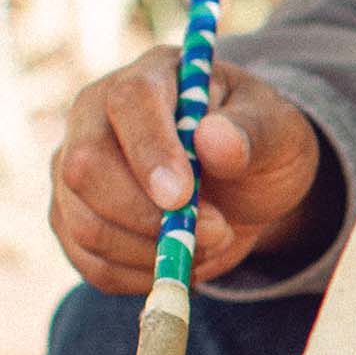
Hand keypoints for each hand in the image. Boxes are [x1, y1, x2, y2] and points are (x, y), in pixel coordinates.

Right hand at [50, 46, 326, 293]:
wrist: (244, 189)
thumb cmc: (259, 148)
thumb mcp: (280, 134)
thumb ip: (253, 134)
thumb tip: (214, 139)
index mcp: (151, 76)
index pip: (129, 102)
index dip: (150, 151)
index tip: (182, 197)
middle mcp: (96, 116)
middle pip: (85, 168)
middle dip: (149, 217)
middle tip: (217, 232)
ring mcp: (75, 169)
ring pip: (86, 225)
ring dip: (152, 253)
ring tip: (208, 244)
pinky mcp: (74, 219)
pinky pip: (93, 264)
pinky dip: (142, 277)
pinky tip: (180, 262)